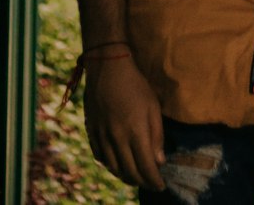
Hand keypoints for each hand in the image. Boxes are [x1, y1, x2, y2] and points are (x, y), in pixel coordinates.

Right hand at [85, 55, 165, 190]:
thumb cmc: (135, 84)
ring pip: (114, 168)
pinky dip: (111, 166)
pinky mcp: (92, 133)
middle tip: (150, 183)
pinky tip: (118, 165)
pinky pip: (101, 158)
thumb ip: (156, 135)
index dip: (154, 180)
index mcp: (135, 132)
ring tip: (136, 177)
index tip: (161, 186)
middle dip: (142, 182)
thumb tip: (159, 161)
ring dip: (126, 177)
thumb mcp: (153, 106)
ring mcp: (102, 137)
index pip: (146, 167)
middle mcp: (117, 139)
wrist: (107, 68)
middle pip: (130, 172)